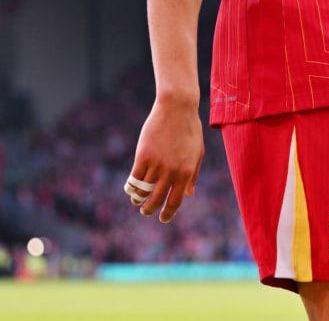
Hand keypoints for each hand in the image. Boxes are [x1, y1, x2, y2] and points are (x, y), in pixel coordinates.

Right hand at [125, 97, 204, 223]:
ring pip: (142, 191)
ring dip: (138, 199)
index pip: (176, 201)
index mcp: (186, 172)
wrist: (177, 108)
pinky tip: (130, 188)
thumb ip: (193, 175)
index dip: (168, 213)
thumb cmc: (189, 130)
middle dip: (150, 209)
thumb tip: (189, 194)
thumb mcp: (197, 153)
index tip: (163, 219)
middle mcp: (171, 171)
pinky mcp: (143, 156)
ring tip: (137, 200)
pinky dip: (130, 187)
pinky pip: (134, 178)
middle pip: (156, 200)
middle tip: (146, 211)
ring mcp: (156, 164)